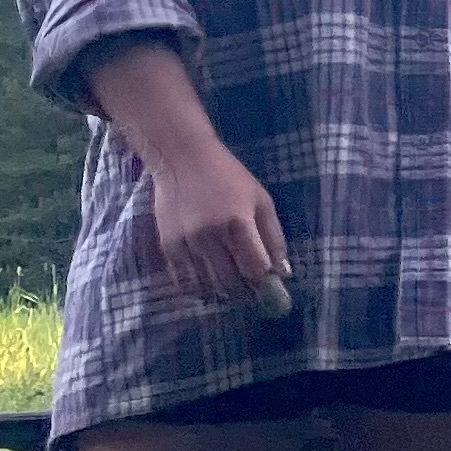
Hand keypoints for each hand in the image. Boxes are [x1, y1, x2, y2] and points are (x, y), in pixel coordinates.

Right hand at [145, 138, 291, 306]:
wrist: (182, 158)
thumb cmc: (228, 176)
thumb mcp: (260, 199)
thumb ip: (273, 236)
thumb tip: (282, 272)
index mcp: (238, 223)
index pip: (255, 269)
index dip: (265, 283)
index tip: (269, 288)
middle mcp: (211, 237)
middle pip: (231, 282)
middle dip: (245, 292)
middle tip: (251, 291)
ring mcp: (187, 243)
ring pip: (208, 286)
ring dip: (223, 292)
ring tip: (231, 287)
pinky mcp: (168, 246)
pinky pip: (184, 281)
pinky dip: (198, 288)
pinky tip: (207, 283)